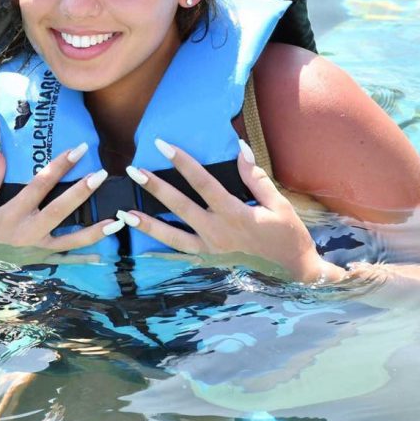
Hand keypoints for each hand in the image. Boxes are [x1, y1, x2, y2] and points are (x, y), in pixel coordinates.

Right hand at [0, 143, 124, 273]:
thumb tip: (3, 152)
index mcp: (11, 213)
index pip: (39, 185)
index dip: (59, 166)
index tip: (78, 150)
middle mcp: (28, 232)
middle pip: (60, 210)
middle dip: (82, 192)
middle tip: (101, 175)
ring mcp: (37, 249)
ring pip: (71, 240)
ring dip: (96, 231)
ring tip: (118, 221)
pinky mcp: (40, 260)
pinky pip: (66, 260)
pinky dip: (84, 259)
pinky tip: (103, 255)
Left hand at [118, 138, 336, 283]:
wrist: (295, 275)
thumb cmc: (288, 237)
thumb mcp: (278, 204)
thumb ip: (255, 177)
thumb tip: (240, 148)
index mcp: (235, 213)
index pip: (203, 182)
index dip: (182, 162)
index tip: (162, 146)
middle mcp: (218, 232)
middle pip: (179, 206)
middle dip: (154, 188)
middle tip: (132, 172)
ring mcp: (211, 251)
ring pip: (172, 236)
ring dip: (147, 224)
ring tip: (124, 214)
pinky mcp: (209, 264)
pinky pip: (180, 258)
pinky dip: (160, 253)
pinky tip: (141, 247)